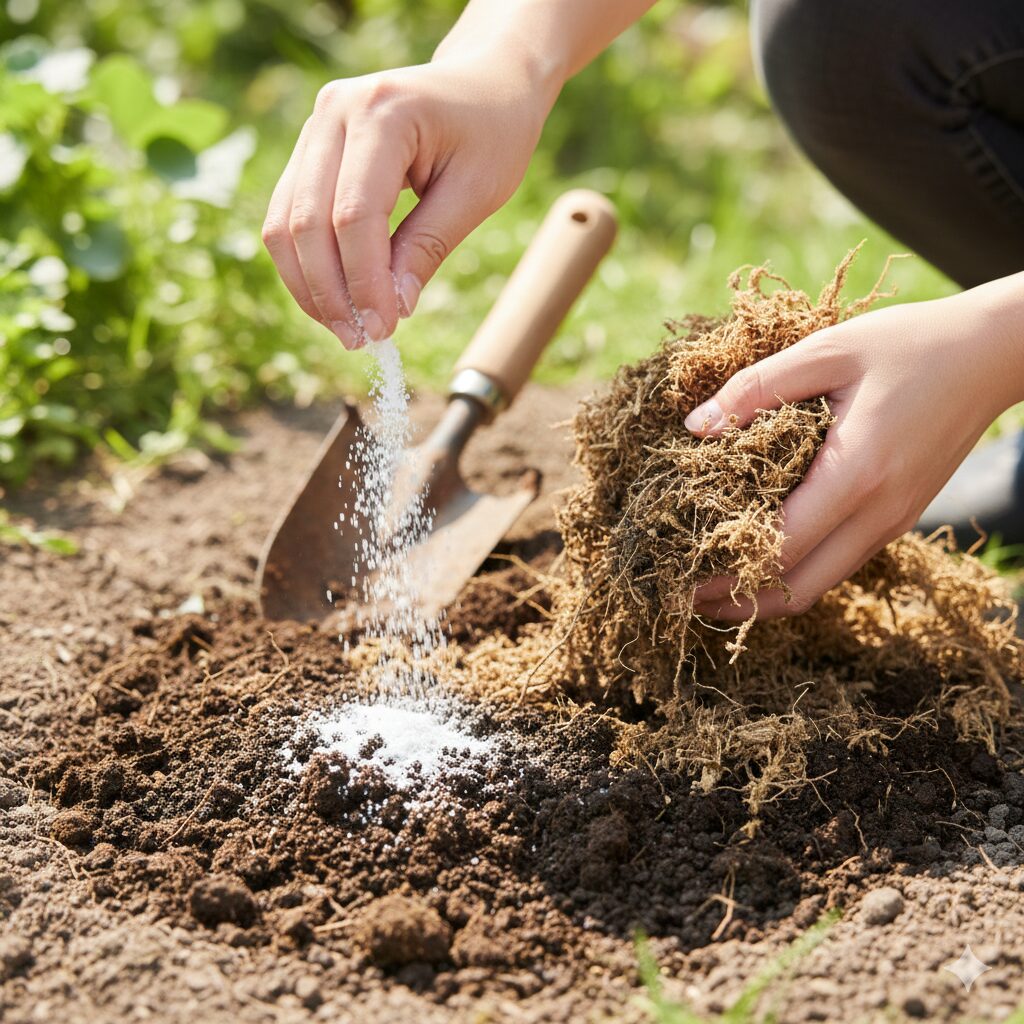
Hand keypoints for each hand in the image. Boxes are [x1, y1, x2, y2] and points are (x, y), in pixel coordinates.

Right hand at [262, 56, 552, 348]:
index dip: (363, 281)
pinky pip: (289, 216)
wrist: (485, 82)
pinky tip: (336, 299)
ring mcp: (315, 126)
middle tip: (359, 339)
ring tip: (346, 328)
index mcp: (383, 113)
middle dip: (330, 292)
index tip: (383, 329)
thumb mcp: (476, 193)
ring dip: (310, 285)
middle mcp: (335, 112)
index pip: (354, 215)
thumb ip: (427, 248)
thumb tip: (390, 310)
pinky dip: (307, 264)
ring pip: (285, 222)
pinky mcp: (311, 148)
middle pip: (307, 222)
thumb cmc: (492, 132)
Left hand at [685, 279, 1023, 619]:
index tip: (681, 576)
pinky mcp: (898, 518)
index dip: (725, 570)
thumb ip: (756, 388)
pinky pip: (839, 563)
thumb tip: (695, 427)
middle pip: (798, 587)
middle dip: (739, 600)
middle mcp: (878, 513)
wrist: (991, 356)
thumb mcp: (827, 350)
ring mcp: (893, 522)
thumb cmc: (908, 345)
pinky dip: (796, 574)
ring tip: (715, 586)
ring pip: (822, 584)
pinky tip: (762, 557)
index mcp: (856, 473)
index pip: (779, 546)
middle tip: (687, 595)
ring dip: (766, 594)